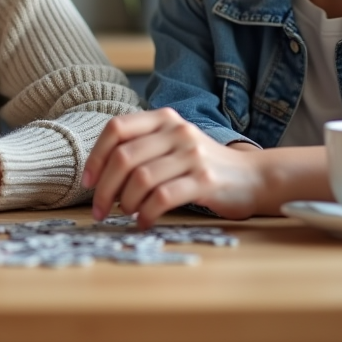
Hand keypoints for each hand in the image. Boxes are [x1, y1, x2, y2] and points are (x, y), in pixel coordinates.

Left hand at [82, 108, 329, 228]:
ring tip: (127, 214)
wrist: (252, 178)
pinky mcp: (204, 180)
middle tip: (99, 210)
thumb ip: (141, 149)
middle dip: (104, 188)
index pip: (116, 128)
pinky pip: (163, 197)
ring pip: (140, 179)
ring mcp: (191, 155)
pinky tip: (144, 222)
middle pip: (123, 157)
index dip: (96, 156)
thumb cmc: (202, 166)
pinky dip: (146, 213)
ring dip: (125, 203)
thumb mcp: (172, 145)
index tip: (88, 181)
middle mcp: (176, 131)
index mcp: (163, 119)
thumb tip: (98, 175)